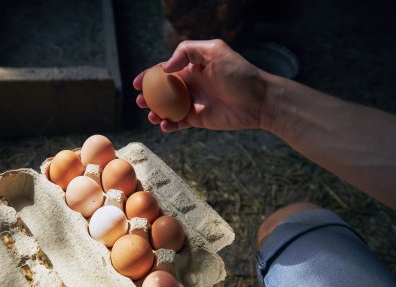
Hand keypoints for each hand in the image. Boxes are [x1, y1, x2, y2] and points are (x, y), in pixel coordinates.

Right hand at [133, 39, 269, 131]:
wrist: (259, 100)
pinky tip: (165, 125)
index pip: (164, 71)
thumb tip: (165, 67)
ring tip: (152, 116)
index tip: (136, 84)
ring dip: (156, 112)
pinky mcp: (199, 118)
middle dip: (148, 97)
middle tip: (141, 103)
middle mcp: (191, 85)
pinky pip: (179, 123)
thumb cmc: (240, 73)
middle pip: (162, 91)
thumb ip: (187, 52)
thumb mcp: (214, 52)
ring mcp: (194, 102)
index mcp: (192, 67)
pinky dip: (169, 125)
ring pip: (168, 108)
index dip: (148, 76)